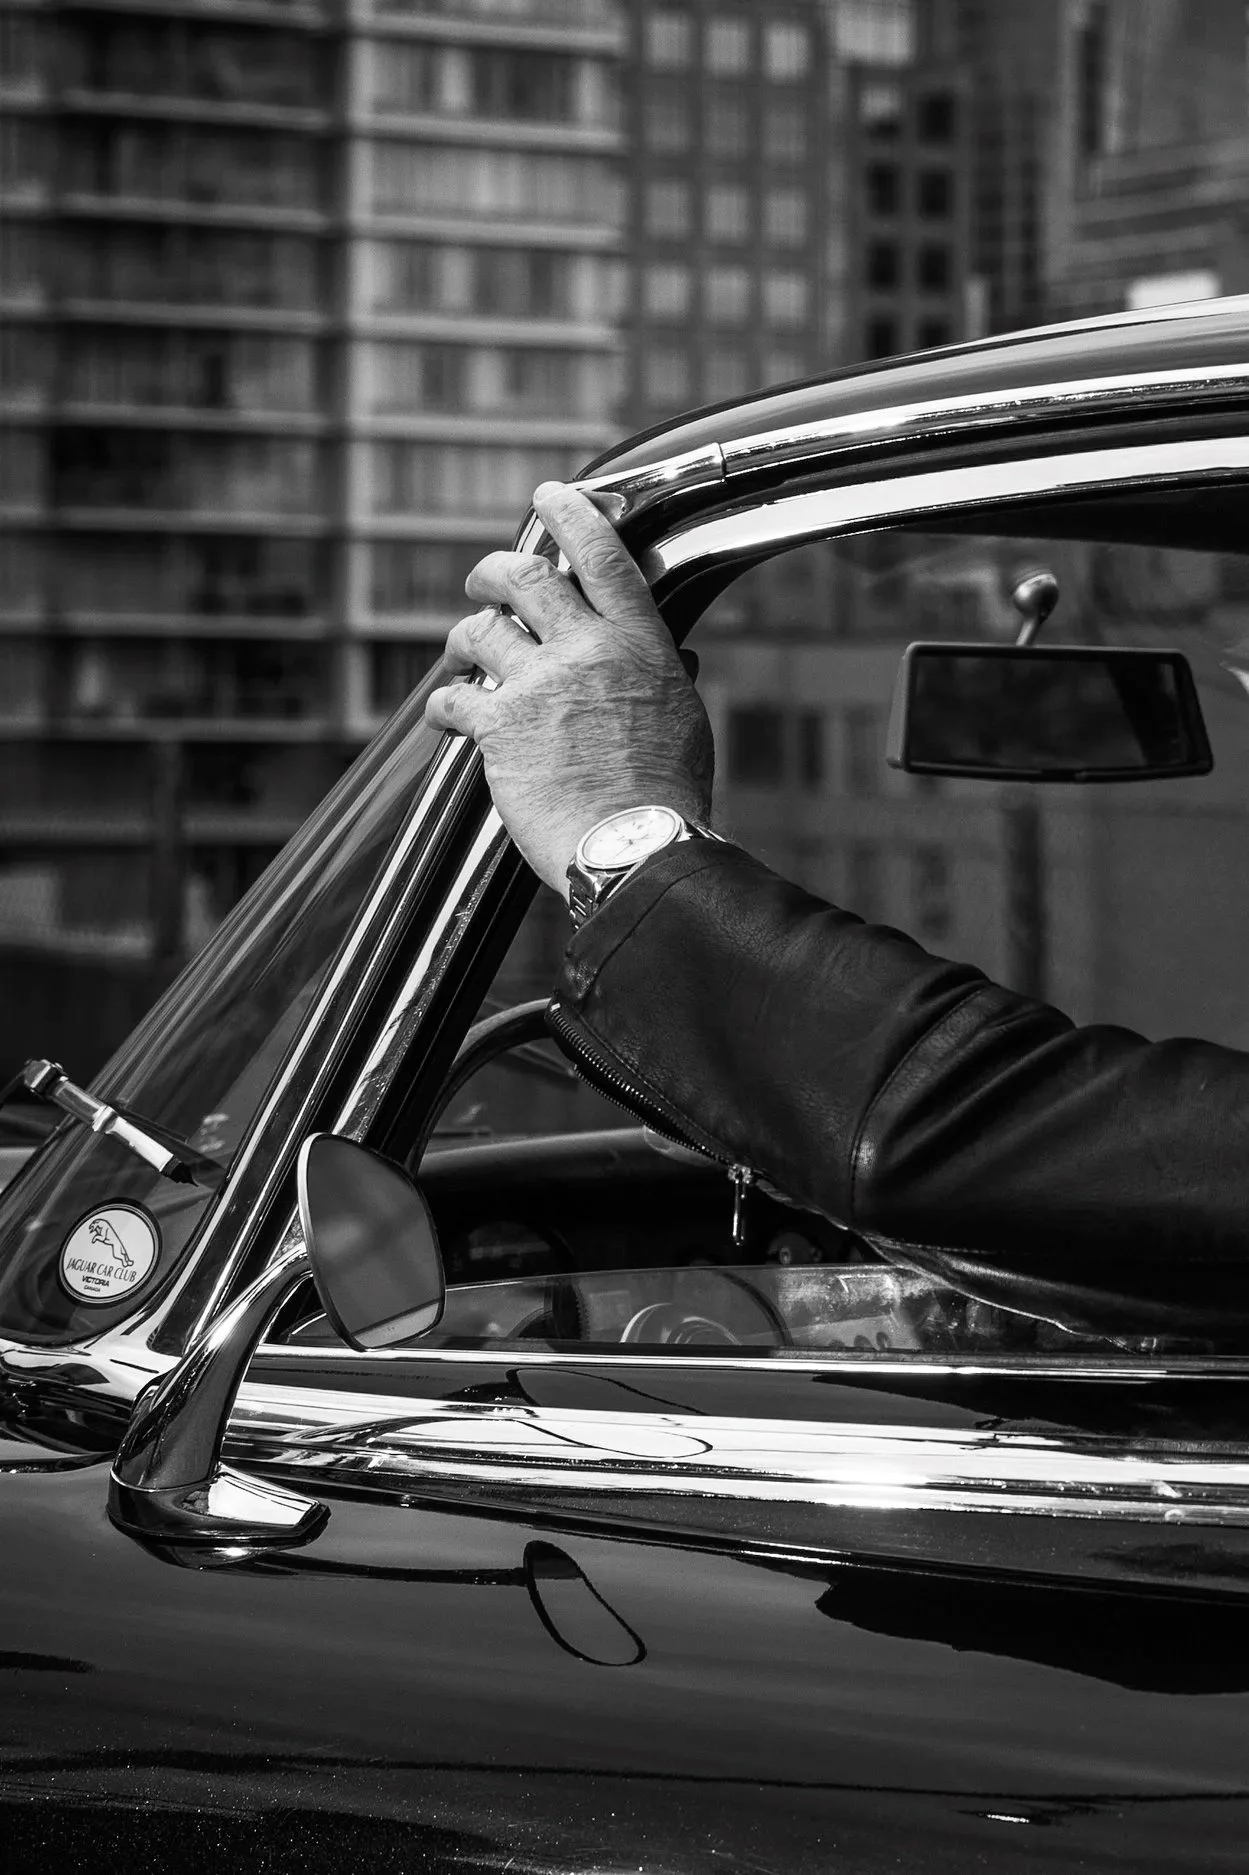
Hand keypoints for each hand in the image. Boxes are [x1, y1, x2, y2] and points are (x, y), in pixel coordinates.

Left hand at [425, 481, 713, 897]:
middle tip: (484, 580)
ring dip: (464, 636)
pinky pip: (454, 697)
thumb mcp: (685, 721)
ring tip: (461, 653)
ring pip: (481, 630)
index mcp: (638, 644)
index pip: (602, 556)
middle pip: (524, 577)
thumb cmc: (666, 794)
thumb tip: (675, 657)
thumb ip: (667, 678)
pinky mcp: (498, 728)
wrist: (633, 846)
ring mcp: (537, 685)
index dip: (572, 515)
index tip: (549, 496)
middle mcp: (585, 651)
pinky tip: (446, 715)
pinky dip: (444, 704)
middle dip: (493, 570)